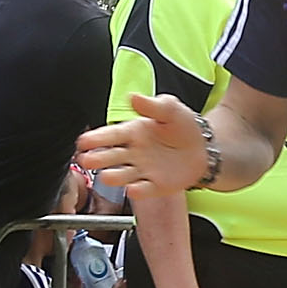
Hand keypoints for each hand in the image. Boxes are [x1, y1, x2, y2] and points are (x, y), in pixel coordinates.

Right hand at [76, 92, 209, 199]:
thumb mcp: (170, 109)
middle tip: (85, 159)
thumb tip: (132, 96)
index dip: (96, 138)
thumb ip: (152, 105)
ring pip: (124, 175)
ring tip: (105, 176)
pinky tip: (132, 188)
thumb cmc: (183, 125)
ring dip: (114, 176)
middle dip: (97, 159)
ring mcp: (143, 170)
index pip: (111, 135)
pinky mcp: (156, 186)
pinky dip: (138, 190)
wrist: (204, 147)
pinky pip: (145, 189)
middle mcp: (133, 153)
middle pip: (111, 157)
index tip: (82, 142)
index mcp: (133, 132)